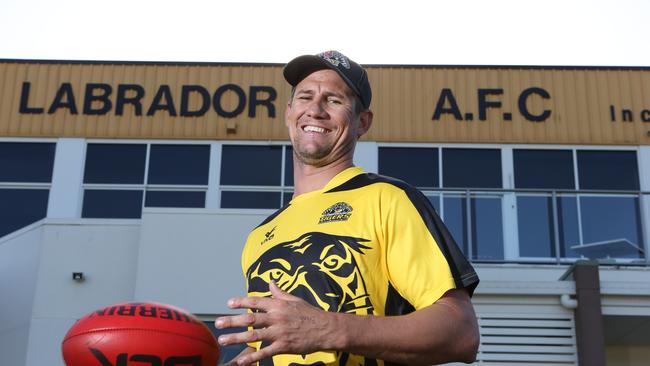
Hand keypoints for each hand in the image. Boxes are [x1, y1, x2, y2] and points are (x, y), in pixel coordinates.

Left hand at [215, 281, 337, 364]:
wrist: (326, 329)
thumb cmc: (310, 313)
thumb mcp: (295, 300)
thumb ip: (279, 293)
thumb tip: (270, 282)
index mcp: (278, 305)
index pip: (256, 301)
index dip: (241, 302)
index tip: (228, 303)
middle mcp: (277, 317)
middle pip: (250, 318)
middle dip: (232, 321)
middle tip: (218, 323)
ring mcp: (279, 332)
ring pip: (254, 335)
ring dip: (236, 338)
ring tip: (223, 340)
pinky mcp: (284, 346)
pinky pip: (265, 352)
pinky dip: (253, 356)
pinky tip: (241, 360)